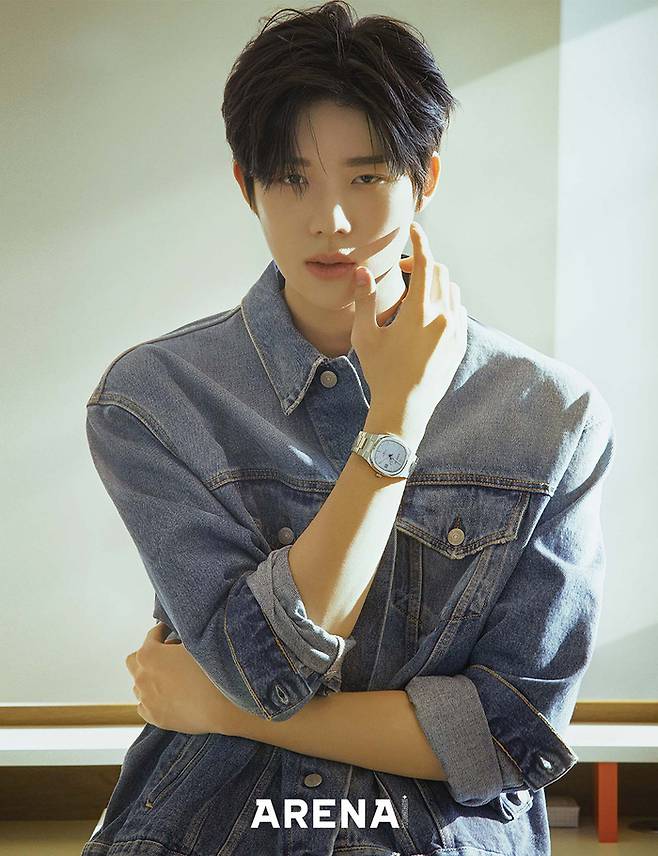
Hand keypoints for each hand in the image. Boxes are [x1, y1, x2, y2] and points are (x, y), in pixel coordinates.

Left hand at [124, 622, 237, 734]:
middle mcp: (141, 676)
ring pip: (139, 683)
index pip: (152, 635)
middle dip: (147, 655)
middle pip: (134, 660)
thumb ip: (180, 639)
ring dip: (150, 677)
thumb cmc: (208, 673)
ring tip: (170, 678)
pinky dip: (153, 698)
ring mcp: (145, 698)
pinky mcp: (152, 716)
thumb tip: (176, 641)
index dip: (163, 630)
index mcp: (149, 654)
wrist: (218, 706)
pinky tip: (169, 696)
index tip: (170, 630)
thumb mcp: (195, 644)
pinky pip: (145, 704)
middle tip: (166, 655)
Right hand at [351, 222, 467, 426]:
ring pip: (451, 291)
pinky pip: (458, 313)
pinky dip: (445, 304)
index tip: (414, 229)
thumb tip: (363, 272)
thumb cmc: (381, 372)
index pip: (425, 262)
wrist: (405, 408)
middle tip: (403, 268)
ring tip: (414, 294)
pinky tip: (428, 316)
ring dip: (434, 284)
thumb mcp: (366, 335)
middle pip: (439, 273)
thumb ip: (365, 299)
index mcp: (420, 310)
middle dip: (422, 263)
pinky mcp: (459, 345)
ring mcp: (455, 331)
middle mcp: (443, 316)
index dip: (419, 241)